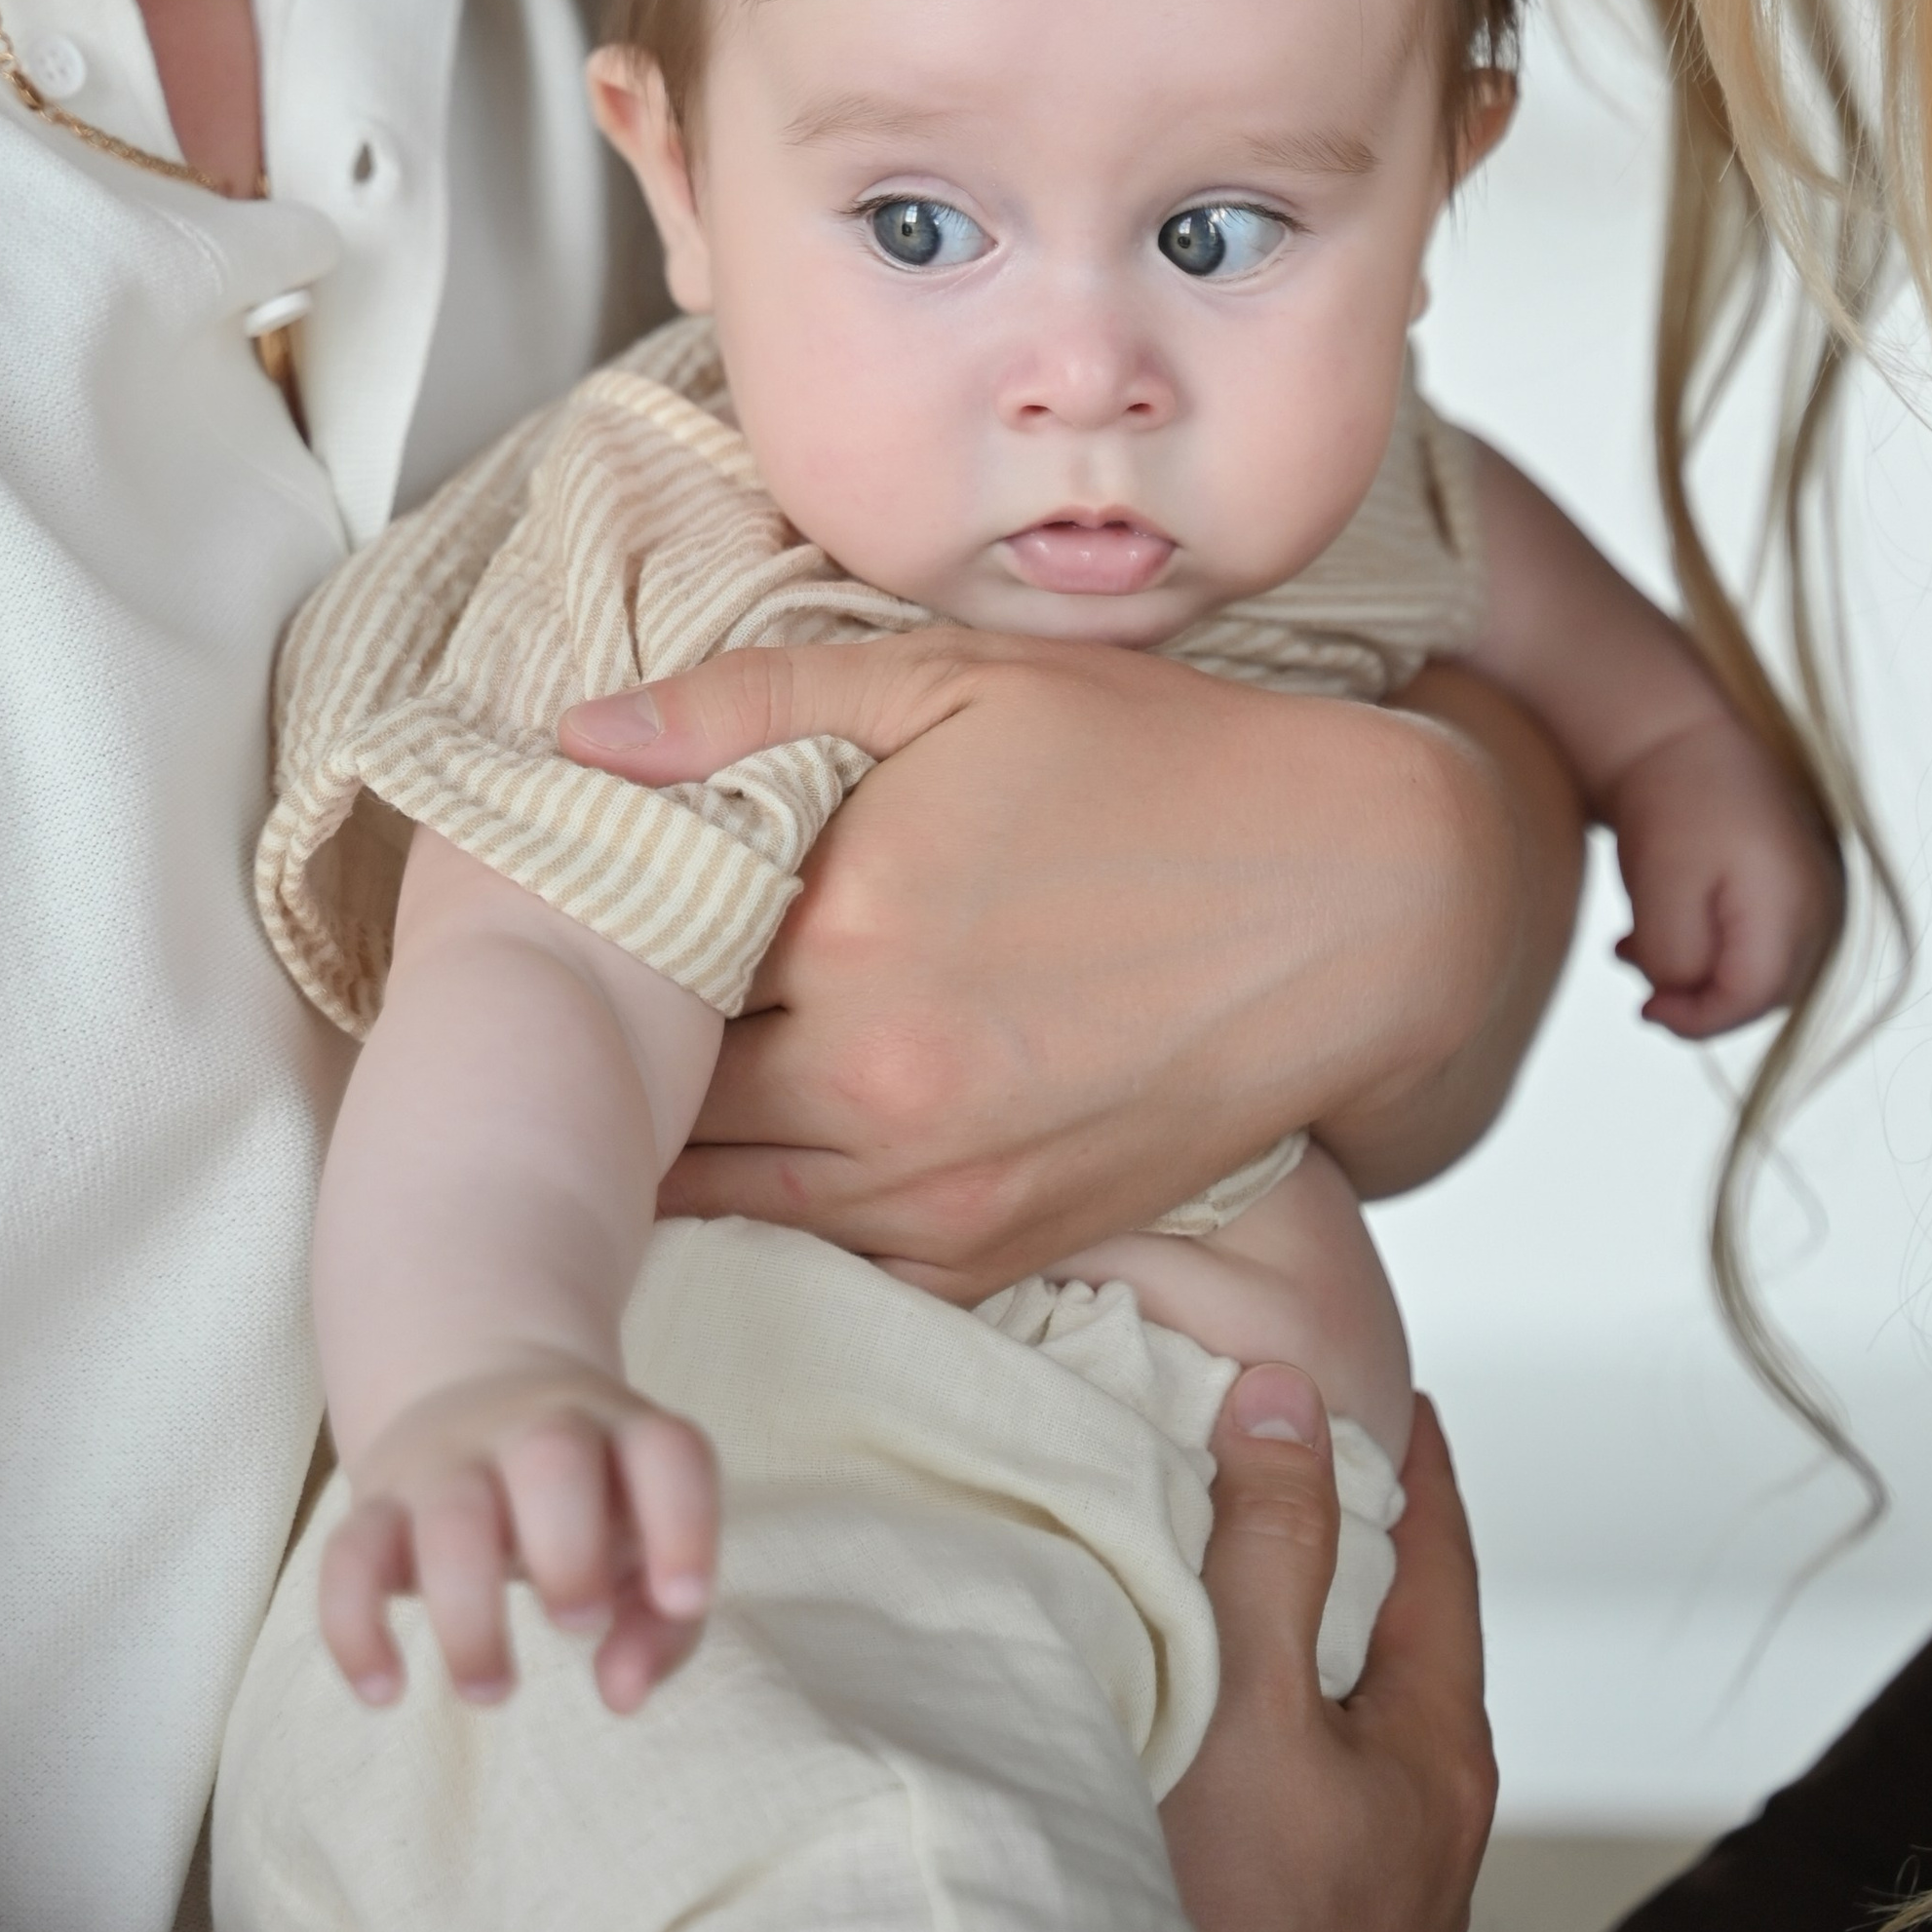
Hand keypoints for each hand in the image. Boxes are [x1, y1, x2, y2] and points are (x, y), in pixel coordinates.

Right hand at [320, 1352, 716, 1715]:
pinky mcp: (378, 1506)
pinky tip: (386, 1691)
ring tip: (494, 1689)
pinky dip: (354, 1626)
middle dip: (569, 1546)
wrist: (472, 1389)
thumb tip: (621, 1693)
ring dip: (469, 1611)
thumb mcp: (643, 1540)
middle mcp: (537, 1429)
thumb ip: (662, 1622)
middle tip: (577, 1624)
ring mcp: (449, 1461)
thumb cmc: (588, 1501)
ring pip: (449, 1512)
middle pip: (551, 1455)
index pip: (668, 1452)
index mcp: (619, 1430)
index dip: (684, 1524)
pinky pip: (347, 1554)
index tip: (683, 1599)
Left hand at [560, 633, 1583, 1286]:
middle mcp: (876, 1080)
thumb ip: (750, 702)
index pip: (638, 969)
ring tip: (664, 1080)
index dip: (597, 947)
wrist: (1357, 900)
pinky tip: (784, 1132)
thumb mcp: (954, 680)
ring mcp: (939, 1183)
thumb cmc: (1159, 764)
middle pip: (667, 1100)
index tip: (574, 923)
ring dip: (691, 1141)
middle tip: (594, 1013)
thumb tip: (575, 738)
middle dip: (627, 1056)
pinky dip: (789, 1201)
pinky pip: (831, 1251)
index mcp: (844, 929)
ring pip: (726, 1196)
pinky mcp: (998, 1245)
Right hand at [1160, 1370, 1496, 1931]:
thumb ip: (1273, 1555)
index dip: (1412, 1459)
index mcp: (1436, 1744)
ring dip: (1303, 1615)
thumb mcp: (1257, 1715)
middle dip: (1354, 1530)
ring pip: (1349, 1696)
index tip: (1390, 1387)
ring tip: (1239, 1549)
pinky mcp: (1313, 1905)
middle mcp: (1421, 1804)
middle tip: (1300, 1444)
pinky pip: (1303, 1758)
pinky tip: (1206, 1695)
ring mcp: (1373, 1866)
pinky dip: (1267, 1691)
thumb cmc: (1250, 1926)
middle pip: (1403, 1624)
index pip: (1441, 1555)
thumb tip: (1288, 1402)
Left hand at [1607, 712, 1843, 1036]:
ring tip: (1638, 947)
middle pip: (1764, 992)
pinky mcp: (1801, 881)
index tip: (1645, 1010)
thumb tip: (1680, 998)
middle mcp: (1824, 905)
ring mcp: (1819, 892)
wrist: (1681, 728)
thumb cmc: (1670, 801)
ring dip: (1704, 973)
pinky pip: (1766, 939)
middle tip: (1642, 984)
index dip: (1696, 1019)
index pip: (1753, 999)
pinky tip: (1659, 931)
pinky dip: (1717, 948)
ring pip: (1763, 970)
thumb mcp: (1660, 890)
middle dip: (1700, 998)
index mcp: (1795, 905)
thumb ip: (1676, 960)